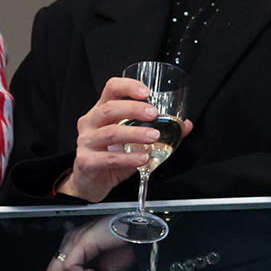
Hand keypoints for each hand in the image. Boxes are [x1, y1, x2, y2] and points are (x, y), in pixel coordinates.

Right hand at [54, 76, 193, 201]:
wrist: (90, 183)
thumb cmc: (110, 156)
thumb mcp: (133, 141)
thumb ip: (158, 130)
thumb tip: (185, 125)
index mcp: (101, 111)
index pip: (111, 88)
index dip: (128, 86)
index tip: (147, 93)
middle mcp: (91, 123)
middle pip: (110, 108)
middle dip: (134, 109)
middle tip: (154, 114)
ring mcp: (86, 142)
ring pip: (110, 133)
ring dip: (135, 133)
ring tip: (154, 137)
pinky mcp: (86, 161)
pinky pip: (109, 158)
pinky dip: (128, 158)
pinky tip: (143, 158)